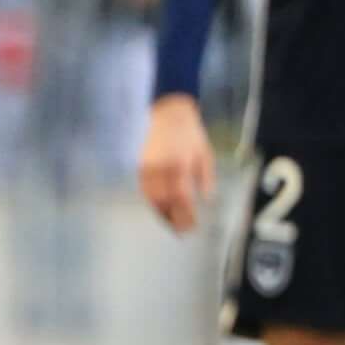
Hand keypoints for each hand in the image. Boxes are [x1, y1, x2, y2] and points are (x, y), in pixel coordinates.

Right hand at [139, 94, 215, 234]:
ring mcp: (147, 167)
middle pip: (163, 203)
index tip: (190, 228)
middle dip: (172, 219)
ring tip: (169, 223)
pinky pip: (144, 189)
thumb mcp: (205, 153)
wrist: (168, 112)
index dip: (185, 216)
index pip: (181, 200)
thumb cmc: (190, 132)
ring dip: (160, 213)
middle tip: (180, 232)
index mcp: (180, 166)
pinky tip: (158, 207)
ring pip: (151, 198)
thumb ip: (205, 177)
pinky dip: (151, 201)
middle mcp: (161, 169)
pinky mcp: (139, 165)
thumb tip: (205, 199)